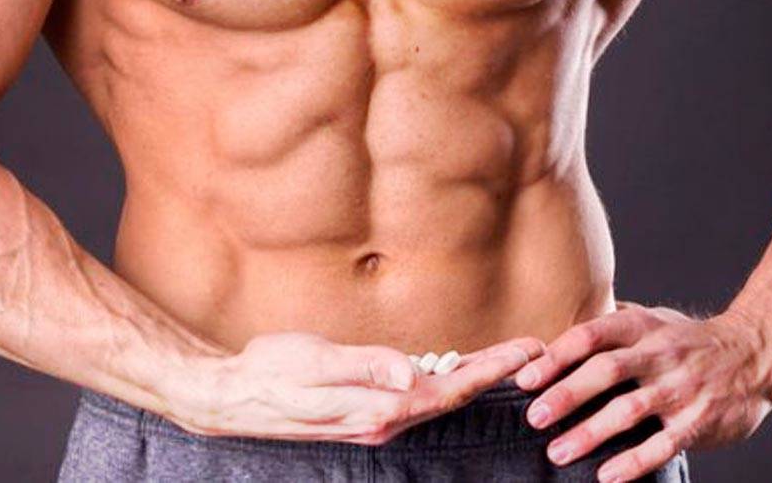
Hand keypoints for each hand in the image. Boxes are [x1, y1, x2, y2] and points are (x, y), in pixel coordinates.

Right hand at [178, 331, 545, 444]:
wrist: (234, 396)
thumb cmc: (271, 371)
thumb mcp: (315, 361)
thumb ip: (364, 366)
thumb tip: (410, 374)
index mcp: (379, 408)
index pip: (451, 389)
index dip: (493, 371)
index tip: (530, 352)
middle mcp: (383, 420)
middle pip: (453, 396)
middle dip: (497, 374)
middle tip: (538, 350)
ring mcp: (374, 420)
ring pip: (438, 399)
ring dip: (475, 379)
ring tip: (510, 360)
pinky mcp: (365, 412)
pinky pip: (418, 399)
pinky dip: (446, 383)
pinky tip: (455, 371)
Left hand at [513, 303, 771, 481]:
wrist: (756, 353)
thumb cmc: (690, 341)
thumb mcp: (653, 319)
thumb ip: (611, 325)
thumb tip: (560, 332)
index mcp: (642, 328)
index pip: (591, 337)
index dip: (556, 356)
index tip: (524, 378)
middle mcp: (659, 355)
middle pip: (606, 371)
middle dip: (566, 395)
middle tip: (533, 417)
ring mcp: (680, 389)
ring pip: (630, 410)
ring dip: (591, 432)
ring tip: (558, 452)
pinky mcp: (698, 422)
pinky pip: (662, 444)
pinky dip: (634, 461)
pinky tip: (606, 474)